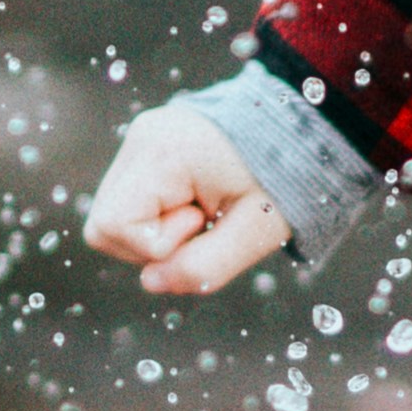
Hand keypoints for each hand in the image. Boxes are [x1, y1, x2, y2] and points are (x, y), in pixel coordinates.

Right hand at [84, 101, 297, 296]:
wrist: (306, 127)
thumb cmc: (286, 179)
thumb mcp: (254, 232)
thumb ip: (202, 267)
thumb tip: (150, 282)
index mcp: (161, 153)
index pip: (112, 226)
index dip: (157, 245)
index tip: (204, 221)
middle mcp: (141, 138)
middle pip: (104, 224)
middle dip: (152, 242)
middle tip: (204, 222)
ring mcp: (143, 138)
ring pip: (116, 214)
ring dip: (157, 228)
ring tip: (204, 209)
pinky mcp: (151, 143)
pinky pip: (134, 198)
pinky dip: (161, 212)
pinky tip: (199, 199)